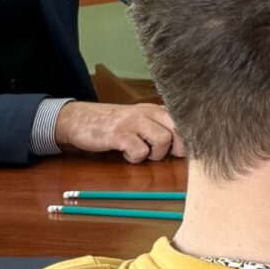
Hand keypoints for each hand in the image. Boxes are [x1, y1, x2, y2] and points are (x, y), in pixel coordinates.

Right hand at [56, 100, 181, 162]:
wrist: (80, 119)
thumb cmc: (114, 124)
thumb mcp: (140, 120)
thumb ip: (160, 127)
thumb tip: (185, 146)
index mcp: (156, 109)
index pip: (184, 121)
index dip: (189, 139)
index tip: (183, 150)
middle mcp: (148, 112)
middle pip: (179, 129)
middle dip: (178, 148)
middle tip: (163, 155)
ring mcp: (133, 122)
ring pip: (163, 140)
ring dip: (155, 155)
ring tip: (140, 153)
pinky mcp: (119, 134)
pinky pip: (140, 151)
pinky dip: (135, 159)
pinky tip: (126, 154)